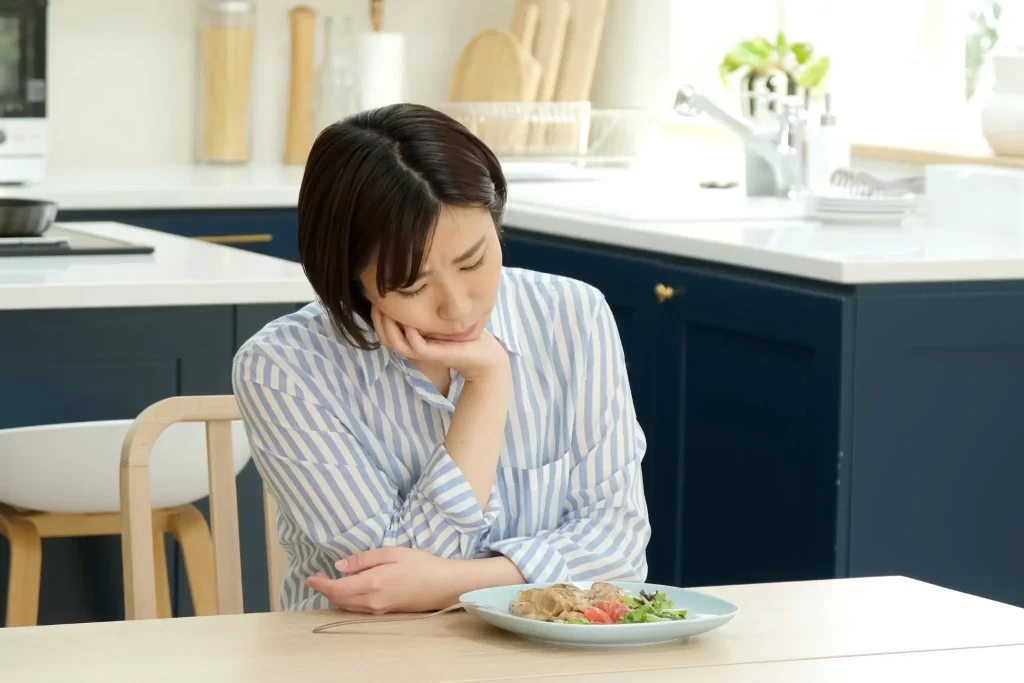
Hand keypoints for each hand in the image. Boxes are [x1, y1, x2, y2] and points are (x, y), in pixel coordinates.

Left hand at [305, 547, 454, 614]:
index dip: (319, 584)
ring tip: (331, 581)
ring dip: (335, 595)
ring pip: (347, 606)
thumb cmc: (420, 564)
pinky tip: (349, 589)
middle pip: (338, 600)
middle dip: (325, 589)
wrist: (443, 585)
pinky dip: (347, 600)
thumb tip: (339, 566)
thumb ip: (363, 559)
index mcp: (371, 584)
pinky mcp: (384, 612)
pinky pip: (357, 608)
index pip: (336, 588)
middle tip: (319, 576)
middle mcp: (371, 601)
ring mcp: (378, 610)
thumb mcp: (391, 553)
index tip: (310, 577)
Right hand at [371, 307, 508, 381]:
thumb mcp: (442, 318)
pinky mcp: (437, 355)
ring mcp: (425, 353)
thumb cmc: (466, 335)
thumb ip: (428, 308)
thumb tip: (418, 284)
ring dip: (389, 327)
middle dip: (378, 319)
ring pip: (396, 344)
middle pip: (385, 338)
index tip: (376, 297)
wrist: (486, 356)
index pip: (386, 331)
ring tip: (387, 309)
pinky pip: (417, 347)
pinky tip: (411, 322)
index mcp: (414, 340)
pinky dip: (411, 335)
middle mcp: (416, 348)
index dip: (377, 316)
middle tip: (377, 301)